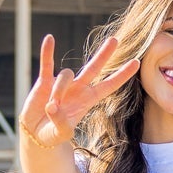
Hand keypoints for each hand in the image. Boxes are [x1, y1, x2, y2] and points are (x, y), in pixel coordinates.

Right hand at [20, 32, 138, 148]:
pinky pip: (47, 63)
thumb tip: (52, 106)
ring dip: (59, 90)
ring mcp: (62, 83)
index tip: (136, 63)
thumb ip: (60, 123)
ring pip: (66, 75)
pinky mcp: (44, 81)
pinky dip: (48, 52)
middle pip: (94, 68)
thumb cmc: (53, 134)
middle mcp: (78, 89)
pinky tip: (49, 38)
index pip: (109, 86)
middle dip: (104, 54)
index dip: (122, 75)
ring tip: (49, 109)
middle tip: (115, 39)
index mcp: (88, 101)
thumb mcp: (60, 134)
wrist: (36, 132)